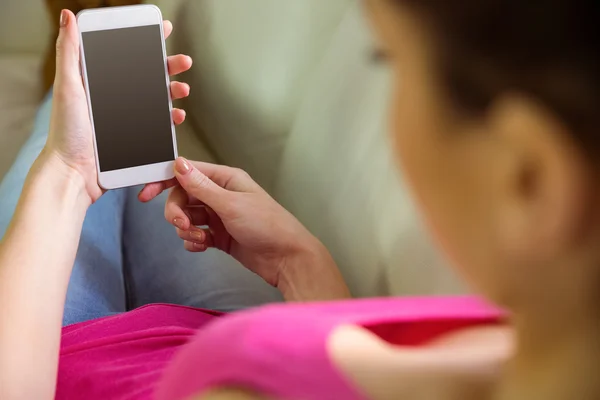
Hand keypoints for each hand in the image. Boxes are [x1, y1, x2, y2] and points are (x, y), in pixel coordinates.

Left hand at [43, 9, 192, 202]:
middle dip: (169, 66)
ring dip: (175, 91)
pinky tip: (177, 115)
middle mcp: (116, 99)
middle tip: (183, 61)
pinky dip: (172, 118)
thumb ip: (69, 51)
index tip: (163, 31)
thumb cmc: (66, 133)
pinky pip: (160, 125)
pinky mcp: (136, 137)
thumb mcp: (68, 87)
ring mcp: (127, 118)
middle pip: (149, 75)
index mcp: (100, 82)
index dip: (147, 42)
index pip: (127, 55)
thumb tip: (68, 17)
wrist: (74, 172)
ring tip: (182, 89)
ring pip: (158, 98)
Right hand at [139, 158, 349, 300]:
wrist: (286, 258)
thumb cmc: (267, 226)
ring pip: (187, 217)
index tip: (145, 194)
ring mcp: (220, 216)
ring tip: (201, 239)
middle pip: (182, 197)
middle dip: (176, 212)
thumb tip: (178, 164)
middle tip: (182, 225)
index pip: (187, 172)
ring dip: (186, 230)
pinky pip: (195, 235)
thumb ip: (201, 187)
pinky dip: (194, 241)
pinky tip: (204, 246)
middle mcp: (221, 195)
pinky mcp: (220, 236)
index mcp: (225, 179)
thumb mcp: (231, 204)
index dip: (164, 180)